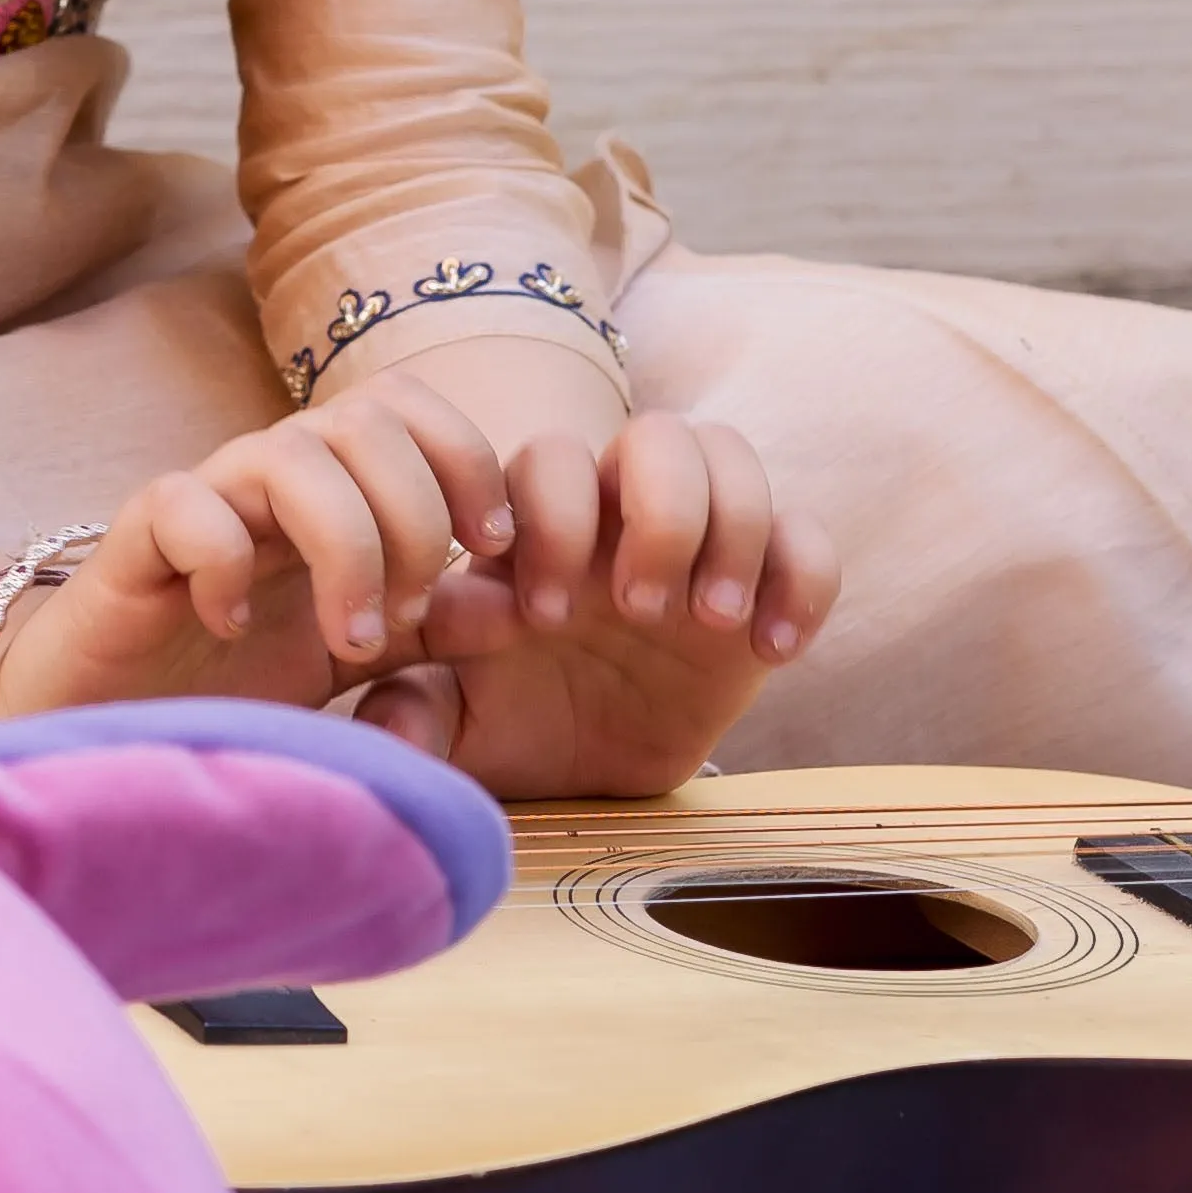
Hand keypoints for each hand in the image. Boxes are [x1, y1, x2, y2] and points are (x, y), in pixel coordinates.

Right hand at [0, 375, 506, 719]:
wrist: (112, 718)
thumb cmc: (232, 676)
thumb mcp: (353, 653)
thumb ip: (432, 629)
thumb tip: (520, 610)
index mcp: (332, 486)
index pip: (408, 406)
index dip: (466, 458)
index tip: (493, 551)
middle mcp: (270, 476)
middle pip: (365, 420)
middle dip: (414, 515)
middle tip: (405, 615)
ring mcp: (203, 500)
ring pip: (288, 454)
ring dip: (344, 546)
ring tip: (349, 640)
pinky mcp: (134, 541)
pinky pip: (186, 506)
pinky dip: (225, 562)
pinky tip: (233, 627)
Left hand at [358, 402, 838, 799]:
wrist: (592, 758)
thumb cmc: (513, 716)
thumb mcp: (459, 718)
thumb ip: (417, 711)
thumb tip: (384, 731)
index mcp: (541, 524)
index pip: (552, 460)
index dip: (555, 524)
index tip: (543, 620)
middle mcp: (622, 512)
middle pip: (658, 434)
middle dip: (658, 515)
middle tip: (641, 610)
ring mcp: (700, 539)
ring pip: (734, 457)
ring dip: (734, 531)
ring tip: (714, 622)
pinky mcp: (767, 580)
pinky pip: (807, 539)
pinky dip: (803, 582)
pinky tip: (773, 651)